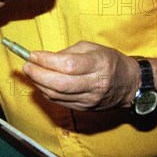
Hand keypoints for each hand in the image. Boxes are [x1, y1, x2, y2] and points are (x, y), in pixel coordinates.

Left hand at [22, 41, 138, 110]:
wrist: (130, 85)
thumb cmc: (110, 61)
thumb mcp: (92, 48)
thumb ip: (68, 52)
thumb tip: (44, 58)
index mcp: (99, 64)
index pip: (68, 65)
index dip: (47, 61)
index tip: (33, 54)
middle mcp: (95, 84)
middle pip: (60, 84)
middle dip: (38, 74)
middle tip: (26, 66)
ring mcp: (89, 99)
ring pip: (57, 95)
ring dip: (38, 84)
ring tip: (30, 73)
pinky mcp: (84, 109)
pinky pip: (59, 102)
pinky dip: (46, 92)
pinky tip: (41, 83)